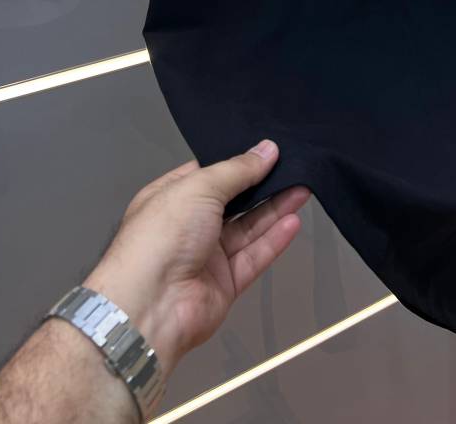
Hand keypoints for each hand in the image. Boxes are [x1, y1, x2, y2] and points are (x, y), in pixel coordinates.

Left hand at [83, 139, 308, 394]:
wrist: (150, 306)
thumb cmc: (163, 234)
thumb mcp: (199, 187)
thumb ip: (237, 170)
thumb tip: (267, 149)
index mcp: (171, 197)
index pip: (209, 174)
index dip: (238, 162)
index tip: (269, 150)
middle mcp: (189, 225)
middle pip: (233, 201)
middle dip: (262, 185)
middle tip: (294, 166)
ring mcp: (207, 255)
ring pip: (248, 228)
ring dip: (275, 209)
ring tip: (304, 187)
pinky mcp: (225, 282)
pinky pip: (253, 256)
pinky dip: (273, 240)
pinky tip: (294, 222)